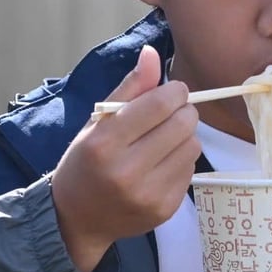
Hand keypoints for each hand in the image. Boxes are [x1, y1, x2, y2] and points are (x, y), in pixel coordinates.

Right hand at [50, 45, 198, 271]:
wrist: (78, 218)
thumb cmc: (86, 161)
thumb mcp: (97, 121)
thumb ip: (129, 88)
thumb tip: (153, 53)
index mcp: (105, 143)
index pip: (159, 104)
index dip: (174, 92)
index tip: (172, 92)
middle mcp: (126, 172)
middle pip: (183, 124)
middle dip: (183, 111)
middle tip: (169, 114)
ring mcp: (148, 195)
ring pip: (193, 146)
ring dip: (184, 137)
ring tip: (162, 141)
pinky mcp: (165, 210)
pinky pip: (191, 170)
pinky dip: (181, 160)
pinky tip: (161, 164)